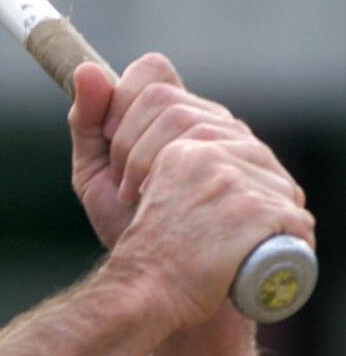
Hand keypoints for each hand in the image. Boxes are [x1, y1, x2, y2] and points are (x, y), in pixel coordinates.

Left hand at [70, 53, 252, 247]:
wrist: (165, 285)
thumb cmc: (133, 227)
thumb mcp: (96, 175)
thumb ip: (86, 124)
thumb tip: (85, 70)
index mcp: (182, 114)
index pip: (151, 71)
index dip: (119, 103)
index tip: (107, 144)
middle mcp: (220, 124)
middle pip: (164, 98)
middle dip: (126, 142)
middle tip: (123, 186)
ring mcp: (248, 150)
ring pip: (188, 122)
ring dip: (146, 164)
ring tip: (142, 201)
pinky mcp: (269, 183)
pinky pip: (218, 156)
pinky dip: (176, 181)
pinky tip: (167, 205)